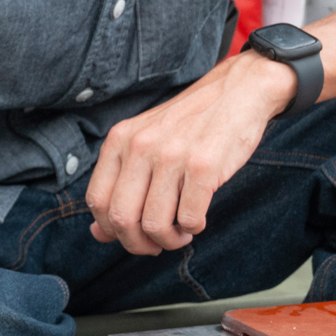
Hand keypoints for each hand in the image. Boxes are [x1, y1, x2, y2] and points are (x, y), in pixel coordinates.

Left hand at [85, 52, 297, 255]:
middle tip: (156, 245)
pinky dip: (194, 228)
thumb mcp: (145, 143)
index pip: (97, 201)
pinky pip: (190, 218)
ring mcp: (172, 155)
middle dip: (138, 244)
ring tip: (181, 232)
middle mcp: (140, 146)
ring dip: (170, 240)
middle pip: (121, 219)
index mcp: (120, 140)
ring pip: (155, 224)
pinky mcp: (204, 166)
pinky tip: (198, 218)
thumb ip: (120, 184)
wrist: (238, 91)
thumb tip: (98, 234)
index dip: (111, 230)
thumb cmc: (190, 124)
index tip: (132, 235)